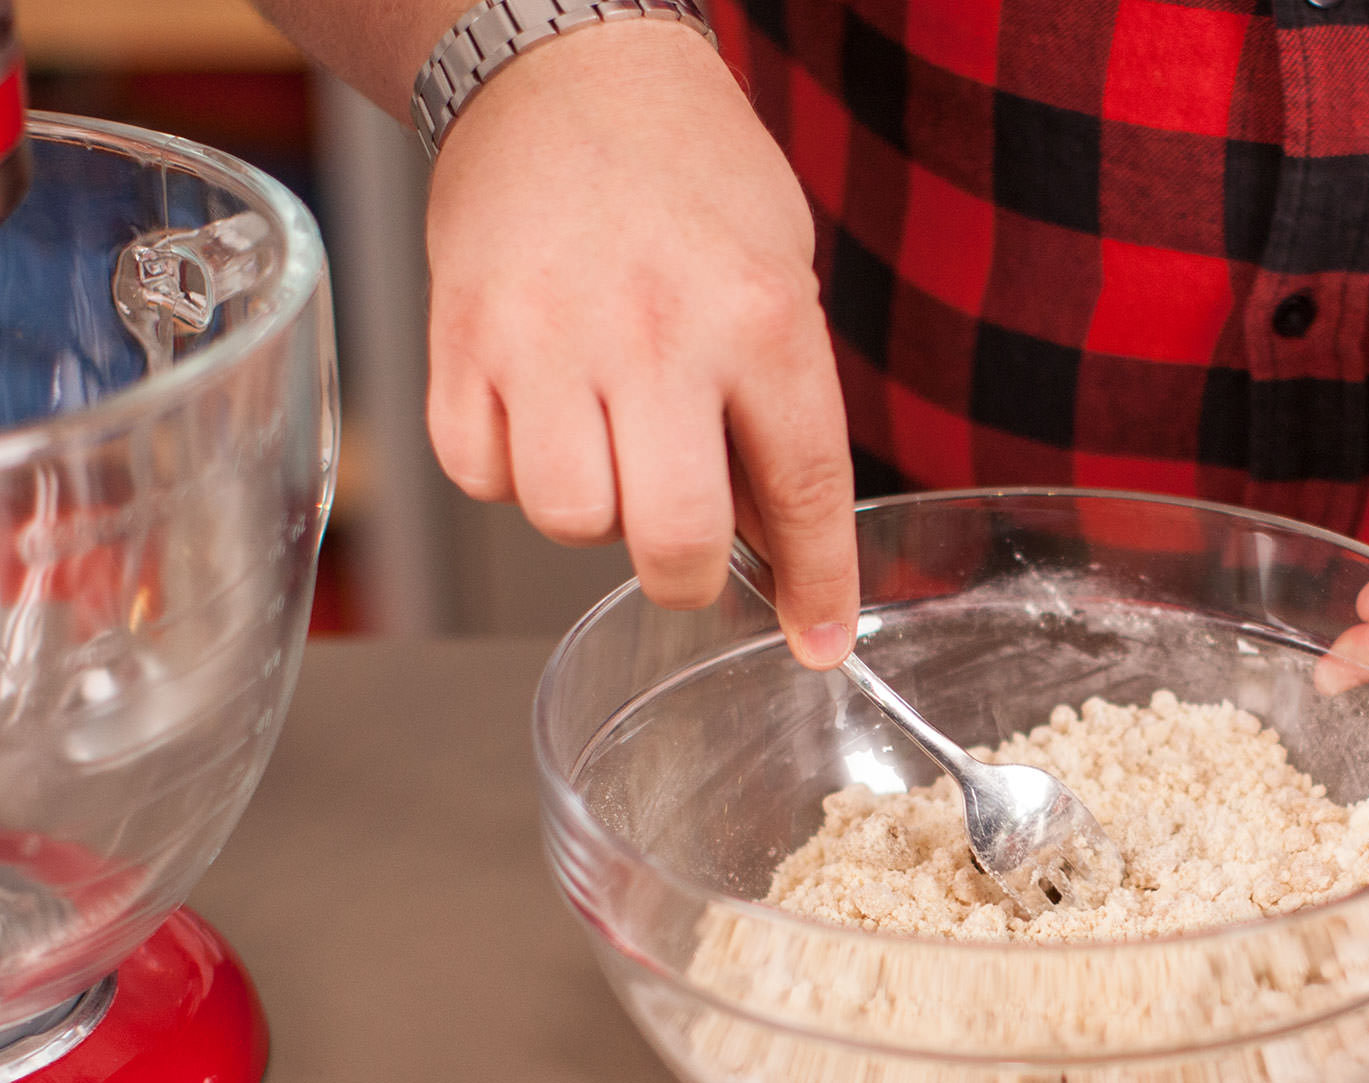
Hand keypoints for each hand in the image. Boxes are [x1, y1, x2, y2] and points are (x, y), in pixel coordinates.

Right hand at [422, 23, 855, 665]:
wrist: (564, 66)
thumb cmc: (690, 174)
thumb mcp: (782, 275)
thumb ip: (780, 411)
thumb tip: (772, 546)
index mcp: (761, 316)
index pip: (804, 490)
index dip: (816, 586)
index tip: (820, 642)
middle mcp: (656, 333)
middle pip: (672, 537)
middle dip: (687, 576)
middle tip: (686, 547)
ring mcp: (547, 337)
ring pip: (569, 520)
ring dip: (594, 514)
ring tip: (607, 443)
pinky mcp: (460, 338)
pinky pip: (482, 474)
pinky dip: (512, 471)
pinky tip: (541, 413)